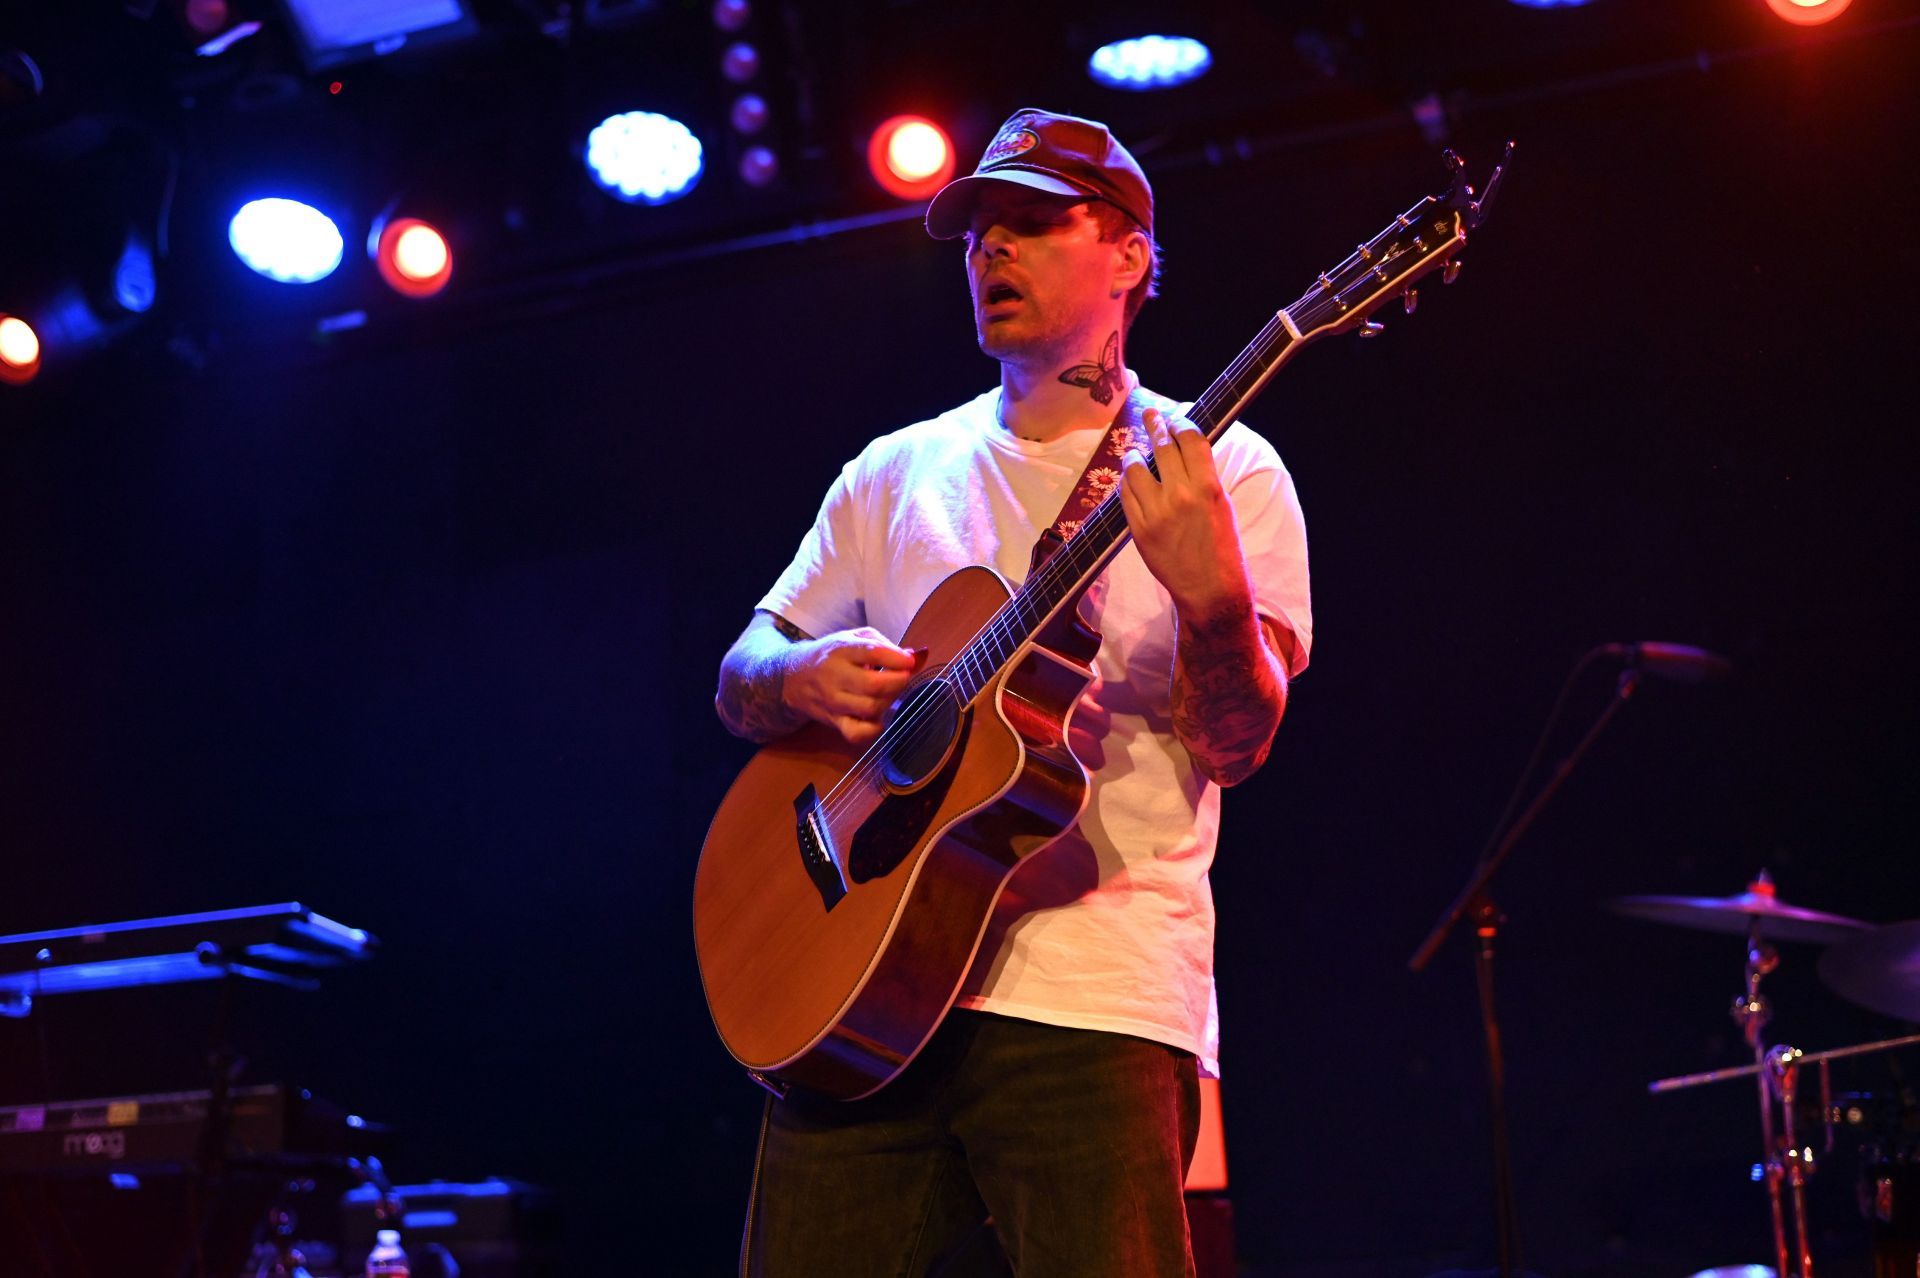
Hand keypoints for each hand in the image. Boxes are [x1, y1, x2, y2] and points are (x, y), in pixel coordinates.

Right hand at [784, 627, 918, 744]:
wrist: (794, 678)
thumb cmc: (832, 656)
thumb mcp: (854, 639)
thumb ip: (885, 645)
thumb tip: (915, 657)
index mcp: (842, 650)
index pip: (874, 653)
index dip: (898, 659)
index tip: (910, 662)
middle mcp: (836, 676)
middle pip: (874, 685)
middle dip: (898, 682)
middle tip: (902, 677)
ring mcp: (834, 702)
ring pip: (870, 708)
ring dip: (889, 701)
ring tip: (888, 693)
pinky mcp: (834, 722)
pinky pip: (857, 733)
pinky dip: (874, 728)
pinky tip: (877, 717)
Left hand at [1118, 406, 1252, 616]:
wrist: (1209, 588)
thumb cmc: (1222, 547)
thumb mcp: (1222, 505)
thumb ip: (1203, 477)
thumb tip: (1185, 449)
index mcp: (1209, 486)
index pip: (1190, 438)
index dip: (1180, 422)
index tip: (1174, 417)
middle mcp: (1181, 494)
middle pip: (1161, 446)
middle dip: (1155, 425)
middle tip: (1150, 415)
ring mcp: (1156, 512)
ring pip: (1135, 468)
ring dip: (1134, 455)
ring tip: (1134, 452)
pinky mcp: (1139, 528)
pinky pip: (1125, 495)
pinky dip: (1126, 483)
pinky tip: (1129, 479)